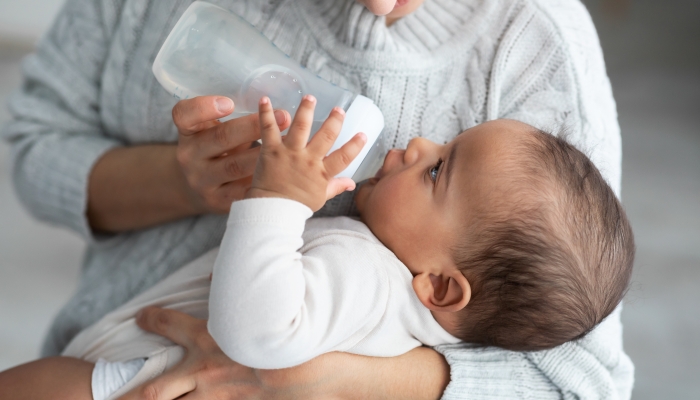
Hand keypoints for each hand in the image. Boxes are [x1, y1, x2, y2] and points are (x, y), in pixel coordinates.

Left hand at [120, 307, 347, 399]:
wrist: (304, 373)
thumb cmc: (282, 335)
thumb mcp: (258, 306)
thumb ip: (234, 290)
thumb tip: (219, 273)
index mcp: (208, 340)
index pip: (169, 324)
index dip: (152, 319)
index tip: (142, 316)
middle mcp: (203, 372)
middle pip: (153, 391)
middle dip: (128, 396)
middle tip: (111, 396)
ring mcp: (214, 397)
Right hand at [172, 96, 290, 212]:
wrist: (198, 189)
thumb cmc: (214, 150)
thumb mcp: (212, 131)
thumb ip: (235, 120)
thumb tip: (278, 112)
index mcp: (188, 132)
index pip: (184, 115)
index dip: (205, 108)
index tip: (229, 103)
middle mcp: (189, 156)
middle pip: (220, 138)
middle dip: (253, 127)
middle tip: (283, 117)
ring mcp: (202, 181)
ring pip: (235, 166)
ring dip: (265, 154)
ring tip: (290, 143)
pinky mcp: (219, 200)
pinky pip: (245, 189)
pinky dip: (265, 179)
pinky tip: (284, 171)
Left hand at [247, 95, 366, 211]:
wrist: (272, 211)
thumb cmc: (296, 206)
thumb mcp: (320, 197)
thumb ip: (336, 187)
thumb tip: (352, 183)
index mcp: (322, 173)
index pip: (343, 158)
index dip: (354, 146)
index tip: (363, 135)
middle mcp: (308, 160)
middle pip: (325, 137)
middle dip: (334, 121)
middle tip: (339, 109)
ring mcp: (290, 154)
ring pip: (301, 127)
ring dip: (306, 110)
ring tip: (310, 97)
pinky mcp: (271, 150)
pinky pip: (269, 129)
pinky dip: (266, 113)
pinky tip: (265, 99)